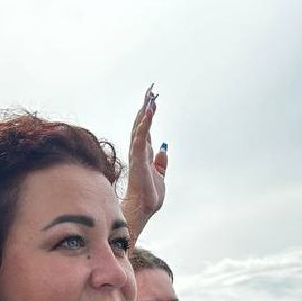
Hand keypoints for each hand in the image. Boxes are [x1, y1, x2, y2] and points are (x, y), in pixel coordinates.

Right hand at [122, 85, 166, 237]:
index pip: (146, 132)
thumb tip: (164, 150)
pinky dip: (145, 123)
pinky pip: (142, 136)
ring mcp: (137, 154)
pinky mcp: (138, 158)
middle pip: (141, 125)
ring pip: (140, 127)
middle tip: (149, 92)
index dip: (148, 117)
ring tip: (149, 96)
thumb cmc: (150, 196)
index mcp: (144, 156)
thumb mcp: (160, 176)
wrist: (144, 208)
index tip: (150, 102)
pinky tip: (149, 111)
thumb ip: (161, 163)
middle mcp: (139, 152)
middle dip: (145, 108)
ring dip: (145, 111)